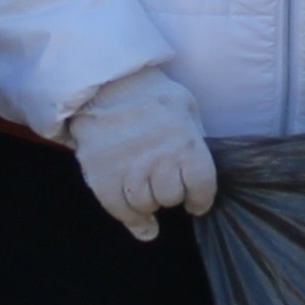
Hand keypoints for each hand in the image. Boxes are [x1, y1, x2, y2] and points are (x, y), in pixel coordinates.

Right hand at [65, 65, 217, 242]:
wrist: (105, 84)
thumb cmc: (151, 95)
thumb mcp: (185, 108)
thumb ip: (194, 140)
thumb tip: (197, 170)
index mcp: (185, 142)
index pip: (201, 186)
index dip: (201, 199)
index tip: (196, 203)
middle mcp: (159, 159)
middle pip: (171, 197)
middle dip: (172, 194)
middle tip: (167, 186)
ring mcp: (129, 169)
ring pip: (146, 205)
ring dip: (150, 203)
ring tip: (148, 192)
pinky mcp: (103, 176)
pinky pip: (119, 209)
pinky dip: (130, 218)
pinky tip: (139, 220)